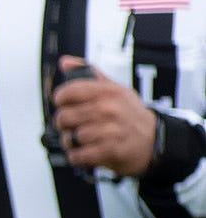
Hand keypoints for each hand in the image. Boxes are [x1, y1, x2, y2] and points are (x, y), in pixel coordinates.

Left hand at [54, 59, 160, 176]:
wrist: (155, 141)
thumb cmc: (131, 115)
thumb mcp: (116, 89)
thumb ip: (90, 74)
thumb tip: (66, 62)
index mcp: (108, 92)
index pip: (68, 92)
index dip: (61, 100)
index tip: (65, 104)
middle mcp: (109, 109)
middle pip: (64, 116)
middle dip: (64, 124)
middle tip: (73, 125)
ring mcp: (110, 130)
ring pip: (70, 136)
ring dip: (70, 141)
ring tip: (81, 139)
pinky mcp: (110, 150)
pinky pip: (78, 155)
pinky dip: (77, 156)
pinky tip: (85, 151)